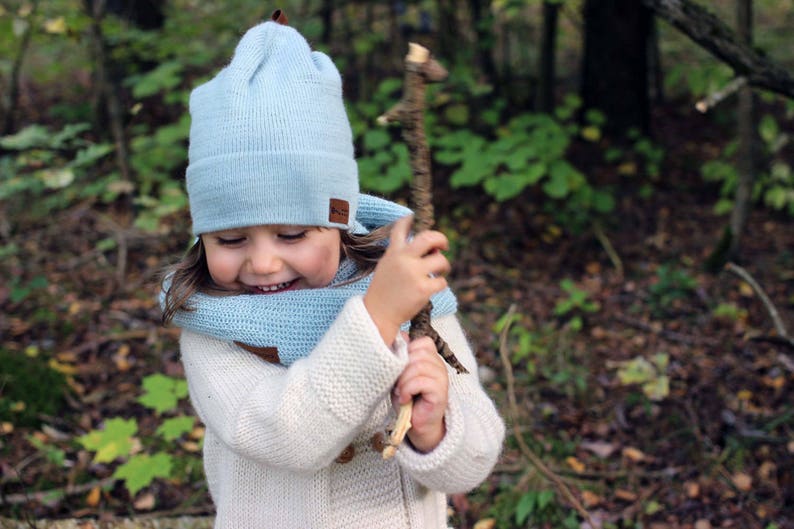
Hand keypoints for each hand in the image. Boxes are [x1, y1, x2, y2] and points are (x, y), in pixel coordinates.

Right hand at [363, 215, 449, 343]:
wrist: (377, 314)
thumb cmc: (384, 291)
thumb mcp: (387, 266)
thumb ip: (403, 255)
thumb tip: (432, 249)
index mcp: (393, 252)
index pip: (400, 228)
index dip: (408, 220)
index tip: (413, 217)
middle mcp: (403, 259)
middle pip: (429, 238)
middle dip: (441, 239)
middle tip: (444, 245)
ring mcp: (414, 273)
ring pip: (441, 260)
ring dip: (444, 266)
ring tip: (439, 272)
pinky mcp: (423, 289)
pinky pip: (442, 281)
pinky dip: (439, 284)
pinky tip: (431, 289)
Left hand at [393, 335, 448, 452]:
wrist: (416, 424)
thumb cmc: (407, 398)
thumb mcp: (399, 374)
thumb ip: (400, 358)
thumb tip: (397, 338)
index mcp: (431, 358)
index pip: (423, 342)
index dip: (408, 352)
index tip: (399, 369)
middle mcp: (439, 365)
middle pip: (419, 353)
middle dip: (403, 369)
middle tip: (397, 384)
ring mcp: (442, 378)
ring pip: (419, 366)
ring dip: (404, 381)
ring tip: (400, 392)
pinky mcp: (441, 392)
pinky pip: (421, 382)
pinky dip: (407, 390)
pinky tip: (405, 399)